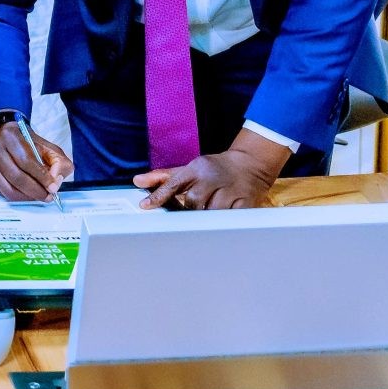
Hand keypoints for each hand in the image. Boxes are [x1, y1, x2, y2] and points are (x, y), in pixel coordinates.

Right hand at [0, 124, 71, 203]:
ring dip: (27, 197)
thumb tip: (55, 182)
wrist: (4, 137)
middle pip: (16, 176)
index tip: (52, 187)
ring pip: (9, 188)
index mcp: (11, 137)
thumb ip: (57, 162)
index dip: (41, 176)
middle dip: (35, 190)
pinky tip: (28, 195)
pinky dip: (19, 198)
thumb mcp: (47, 146)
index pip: (26, 160)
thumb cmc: (28, 143)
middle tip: (48, 196)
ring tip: (40, 197)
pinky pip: (4, 193)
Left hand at [134, 131, 288, 209]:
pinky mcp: (245, 202)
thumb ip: (163, 177)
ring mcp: (230, 190)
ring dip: (205, 219)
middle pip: (192, 202)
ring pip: (211, 213)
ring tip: (203, 220)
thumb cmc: (214, 169)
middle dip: (186, 212)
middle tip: (184, 218)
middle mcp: (212, 178)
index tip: (145, 207)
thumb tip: (137, 182)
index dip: (158, 196)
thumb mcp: (188, 168)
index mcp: (197, 168)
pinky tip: (219, 224)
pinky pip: (230, 219)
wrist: (249, 164)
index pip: (174, 183)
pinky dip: (222, 224)